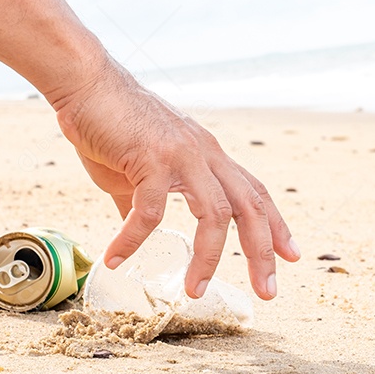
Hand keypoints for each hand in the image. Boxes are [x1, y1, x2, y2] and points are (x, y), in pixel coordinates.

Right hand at [53, 57, 299, 299]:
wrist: (84, 82)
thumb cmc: (108, 123)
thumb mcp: (138, 170)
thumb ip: (143, 200)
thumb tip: (134, 233)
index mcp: (208, 155)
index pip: (254, 192)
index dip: (276, 224)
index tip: (291, 255)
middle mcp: (205, 153)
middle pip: (249, 207)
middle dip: (262, 251)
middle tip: (266, 291)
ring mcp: (182, 154)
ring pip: (215, 214)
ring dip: (208, 258)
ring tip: (194, 291)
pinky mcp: (150, 158)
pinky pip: (150, 211)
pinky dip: (134, 240)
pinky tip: (116, 259)